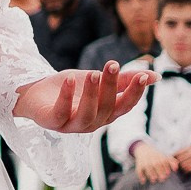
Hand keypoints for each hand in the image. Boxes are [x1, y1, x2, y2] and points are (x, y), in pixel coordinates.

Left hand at [12, 62, 151, 133]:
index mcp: (106, 114)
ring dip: (92, 94)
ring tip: (92, 73)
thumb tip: (155, 76)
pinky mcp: (52, 122)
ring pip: (87, 115)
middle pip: (107, 108)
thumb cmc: (71, 88)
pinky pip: (61, 112)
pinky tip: (69, 80)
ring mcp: (72, 125)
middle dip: (111, 86)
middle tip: (112, 64)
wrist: (35, 93)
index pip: (125, 106)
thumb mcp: (98, 80)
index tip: (141, 76)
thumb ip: (123, 80)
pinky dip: (66, 97)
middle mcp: (92, 123)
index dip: (135, 93)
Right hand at [135, 144, 177, 182]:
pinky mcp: (139, 165)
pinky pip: (139, 170)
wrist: (143, 150)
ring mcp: (145, 162)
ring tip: (154, 180)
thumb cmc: (157, 156)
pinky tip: (143, 181)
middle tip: (162, 178)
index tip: (168, 173)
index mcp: (159, 157)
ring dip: (150, 174)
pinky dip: (141, 176)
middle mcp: (152, 159)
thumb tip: (176, 169)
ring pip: (148, 168)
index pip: (163, 162)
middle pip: (156, 165)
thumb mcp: (164, 156)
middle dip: (159, 171)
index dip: (166, 168)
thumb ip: (172, 162)